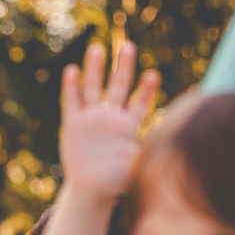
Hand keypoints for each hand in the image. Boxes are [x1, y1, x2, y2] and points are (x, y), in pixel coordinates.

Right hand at [60, 41, 159, 198]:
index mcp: (129, 126)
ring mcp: (91, 119)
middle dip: (124, 67)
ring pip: (94, 89)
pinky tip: (72, 71)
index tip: (153, 75)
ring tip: (97, 48)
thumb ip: (147, 156)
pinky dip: (72, 87)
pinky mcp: (73, 124)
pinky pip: (72, 103)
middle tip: (129, 46)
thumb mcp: (135, 168)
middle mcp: (111, 117)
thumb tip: (162, 151)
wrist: (90, 188)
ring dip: (95, 70)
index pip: (140, 103)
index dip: (146, 91)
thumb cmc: (117, 180)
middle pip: (119, 87)